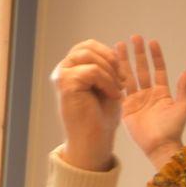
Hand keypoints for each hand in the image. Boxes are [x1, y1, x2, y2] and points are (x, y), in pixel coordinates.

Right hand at [51, 40, 125, 170]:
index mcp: (74, 68)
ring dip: (109, 71)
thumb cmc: (101, 118)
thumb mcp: (108, 87)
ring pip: (87, 55)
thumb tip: (115, 53)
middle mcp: (64, 69)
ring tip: (117, 89)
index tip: (122, 72)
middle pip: (87, 46)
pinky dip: (107, 82)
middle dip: (110, 61)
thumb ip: (106, 69)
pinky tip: (113, 95)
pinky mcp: (66, 84)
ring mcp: (63, 75)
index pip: (88, 45)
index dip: (108, 53)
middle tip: (122, 81)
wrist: (94, 141)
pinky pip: (91, 71)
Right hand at [118, 36, 185, 168]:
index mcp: (163, 93)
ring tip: (118, 45)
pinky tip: (110, 63)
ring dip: (124, 60)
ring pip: (129, 75)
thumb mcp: (182, 108)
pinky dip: (115, 75)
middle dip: (139, 53)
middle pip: (143, 69)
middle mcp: (149, 93)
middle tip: (134, 37)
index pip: (159, 70)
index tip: (152, 42)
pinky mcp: (126, 105)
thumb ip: (182, 89)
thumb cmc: (173, 129)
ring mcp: (137, 99)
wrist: (159, 146)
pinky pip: (119, 88)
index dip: (156, 56)